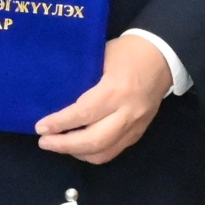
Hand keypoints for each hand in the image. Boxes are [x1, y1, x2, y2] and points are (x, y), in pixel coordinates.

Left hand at [38, 36, 170, 163]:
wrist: (164, 56)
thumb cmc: (129, 51)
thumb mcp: (102, 57)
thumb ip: (83, 79)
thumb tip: (56, 96)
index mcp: (116, 90)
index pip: (83, 114)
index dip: (59, 124)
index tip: (40, 127)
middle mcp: (127, 112)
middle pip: (94, 140)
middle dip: (65, 145)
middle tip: (45, 142)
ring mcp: (136, 125)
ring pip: (104, 152)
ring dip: (78, 153)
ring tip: (60, 145)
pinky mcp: (140, 132)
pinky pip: (114, 150)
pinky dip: (94, 152)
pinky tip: (79, 146)